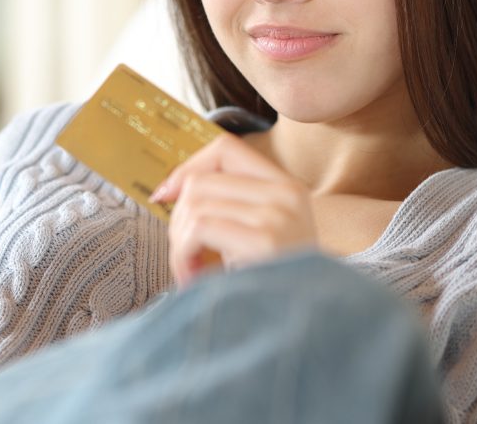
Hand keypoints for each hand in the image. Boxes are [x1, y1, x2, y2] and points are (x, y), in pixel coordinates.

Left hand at [151, 133, 318, 287]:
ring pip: (194, 204)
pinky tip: (195, 281)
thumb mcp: (258, 236)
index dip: (187, 167)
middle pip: (201, 181)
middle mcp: (286, 194)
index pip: (225, 147)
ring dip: (179, 245)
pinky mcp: (265, 239)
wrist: (312, 330)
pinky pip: (198, 229)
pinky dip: (183, 257)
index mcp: (287, 188)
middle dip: (177, 221)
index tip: (164, 195)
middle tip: (186, 258)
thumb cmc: (273, 287)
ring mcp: (278, 214)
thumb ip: (228, 207)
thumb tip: (167, 191)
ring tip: (193, 273)